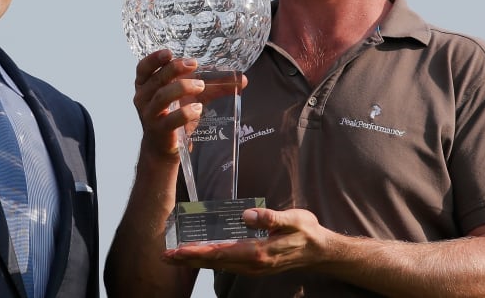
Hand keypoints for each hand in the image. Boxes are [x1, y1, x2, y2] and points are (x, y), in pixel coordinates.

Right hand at [132, 50, 204, 158]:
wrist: (163, 147)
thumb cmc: (174, 115)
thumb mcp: (190, 97)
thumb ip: (213, 86)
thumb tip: (242, 80)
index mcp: (146, 86)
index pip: (143, 68)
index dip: (154, 59)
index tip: (169, 53)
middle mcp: (143, 99)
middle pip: (157, 79)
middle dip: (175, 69)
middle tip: (194, 64)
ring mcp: (150, 115)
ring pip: (162, 96)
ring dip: (182, 87)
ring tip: (201, 85)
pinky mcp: (160, 131)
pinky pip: (171, 120)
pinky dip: (185, 113)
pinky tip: (198, 108)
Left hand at [162, 208, 329, 275]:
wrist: (320, 251)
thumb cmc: (306, 233)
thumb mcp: (294, 220)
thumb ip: (271, 217)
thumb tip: (247, 215)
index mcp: (258, 253)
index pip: (221, 253)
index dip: (197, 252)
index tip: (177, 250)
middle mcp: (252, 264)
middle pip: (213, 263)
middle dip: (188, 259)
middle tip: (165, 256)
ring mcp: (252, 268)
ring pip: (217, 266)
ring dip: (195, 261)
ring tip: (174, 257)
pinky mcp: (253, 265)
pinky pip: (225, 264)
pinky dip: (208, 260)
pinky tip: (198, 255)